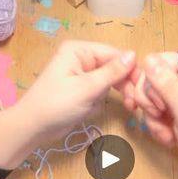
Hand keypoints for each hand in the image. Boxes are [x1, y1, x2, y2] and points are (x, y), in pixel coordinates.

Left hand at [19, 40, 135, 139]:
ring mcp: (81, 75)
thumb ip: (112, 72)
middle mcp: (81, 59)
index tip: (143, 87)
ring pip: (109, 82)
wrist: (34, 128)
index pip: (114, 54)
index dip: (130, 69)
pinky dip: (99, 103)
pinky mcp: (81, 90)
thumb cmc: (57, 104)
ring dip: (110, 96)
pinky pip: (99, 93)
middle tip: (134, 103)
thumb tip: (134, 54)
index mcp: (80, 50)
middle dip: (123, 86)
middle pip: (113, 68)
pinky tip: (91, 110)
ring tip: (117, 109)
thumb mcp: (87, 88)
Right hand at [132, 53, 177, 175]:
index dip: (152, 83)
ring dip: (152, 118)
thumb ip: (169, 86)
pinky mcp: (167, 103)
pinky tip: (167, 134)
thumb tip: (149, 60)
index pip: (159, 61)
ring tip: (168, 132)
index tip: (160, 106)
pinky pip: (148, 108)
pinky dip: (154, 124)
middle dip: (151, 104)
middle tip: (162, 118)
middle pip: (148, 78)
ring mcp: (174, 89)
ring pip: (145, 95)